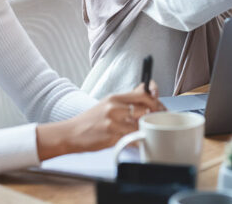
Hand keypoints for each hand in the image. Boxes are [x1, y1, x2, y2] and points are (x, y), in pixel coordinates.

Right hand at [36, 81, 164, 159]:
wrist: (70, 133)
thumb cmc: (91, 120)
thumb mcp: (108, 103)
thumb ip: (127, 98)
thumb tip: (147, 89)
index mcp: (116, 97)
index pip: (143, 93)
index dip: (156, 99)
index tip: (161, 106)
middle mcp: (114, 107)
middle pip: (146, 107)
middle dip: (156, 115)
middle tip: (159, 121)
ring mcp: (112, 122)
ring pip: (140, 125)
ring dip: (147, 130)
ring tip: (148, 132)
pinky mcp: (110, 136)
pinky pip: (131, 139)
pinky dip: (137, 141)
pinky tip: (137, 142)